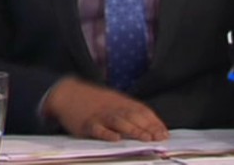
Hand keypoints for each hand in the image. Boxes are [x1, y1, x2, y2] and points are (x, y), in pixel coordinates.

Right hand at [42, 77, 167, 142]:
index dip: (155, 122)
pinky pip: (98, 129)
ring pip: (119, 122)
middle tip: (160, 138)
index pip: (143, 112)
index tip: (165, 133)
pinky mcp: (87, 123)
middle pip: (134, 117)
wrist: (68, 93)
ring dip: (134, 131)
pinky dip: (107, 134)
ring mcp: (100, 115)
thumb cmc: (95, 101)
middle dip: (148, 128)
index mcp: (122, 103)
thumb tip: (151, 125)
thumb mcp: (114, 101)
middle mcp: (114, 108)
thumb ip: (130, 112)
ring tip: (145, 139)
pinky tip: (116, 139)